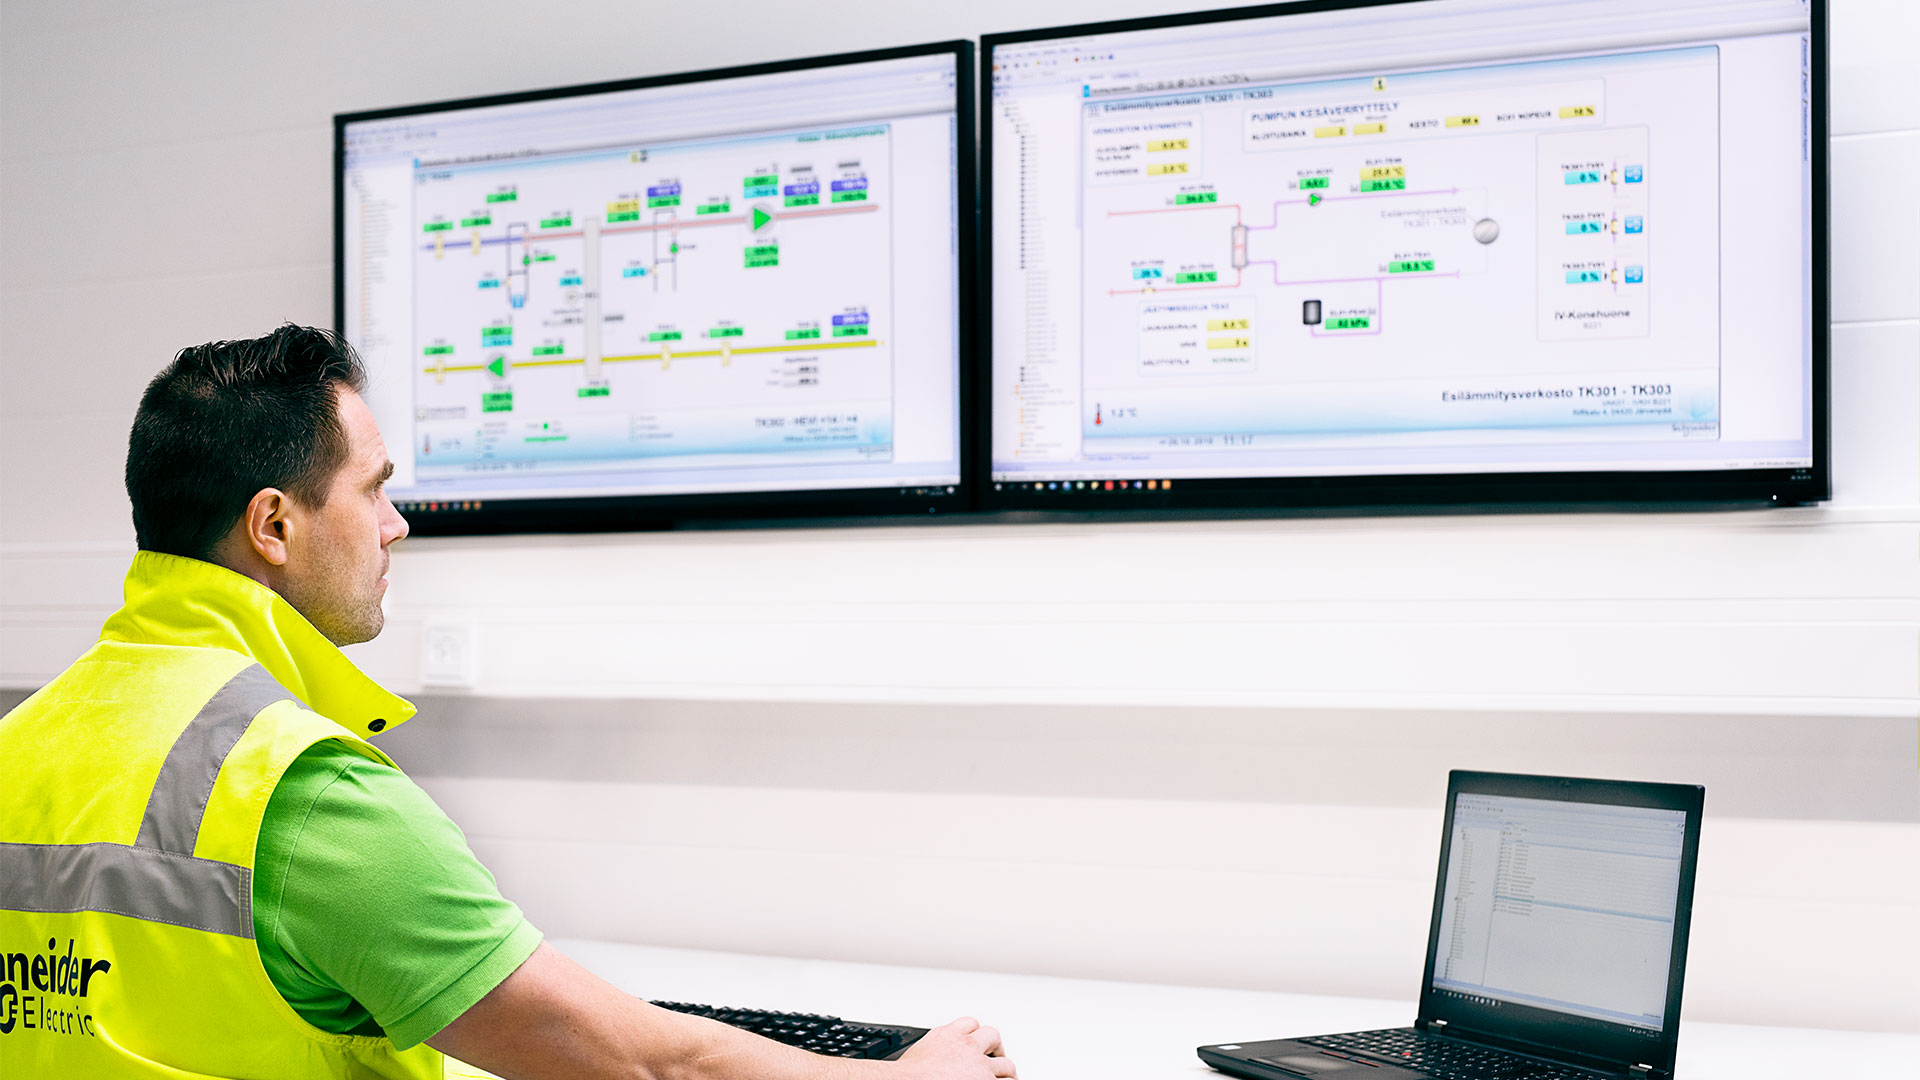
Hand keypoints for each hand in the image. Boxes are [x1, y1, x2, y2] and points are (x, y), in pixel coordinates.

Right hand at [894, 1017, 1015, 1079]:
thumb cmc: (907, 1075)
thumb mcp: (918, 1052)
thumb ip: (932, 1049)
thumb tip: (930, 1060)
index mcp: (947, 1035)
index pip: (970, 1024)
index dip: (976, 1032)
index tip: (977, 1039)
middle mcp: (966, 1046)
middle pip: (992, 1036)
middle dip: (997, 1047)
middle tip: (998, 1056)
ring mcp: (979, 1065)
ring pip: (1005, 1064)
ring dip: (1007, 1071)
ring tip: (1008, 1078)